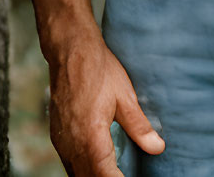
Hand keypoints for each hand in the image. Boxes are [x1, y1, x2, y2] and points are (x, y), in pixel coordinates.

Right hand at [46, 30, 164, 176]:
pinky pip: (69, 163)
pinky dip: (82, 171)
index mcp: (91, 138)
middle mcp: (72, 144)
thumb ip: (140, 127)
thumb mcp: (125, 97)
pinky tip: (94, 167)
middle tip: (125, 174)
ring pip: (76, 174)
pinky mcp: (56, 135)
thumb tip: (157, 148)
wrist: (70, 49)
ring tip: (113, 173)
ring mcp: (61, 141)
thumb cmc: (98, 69)